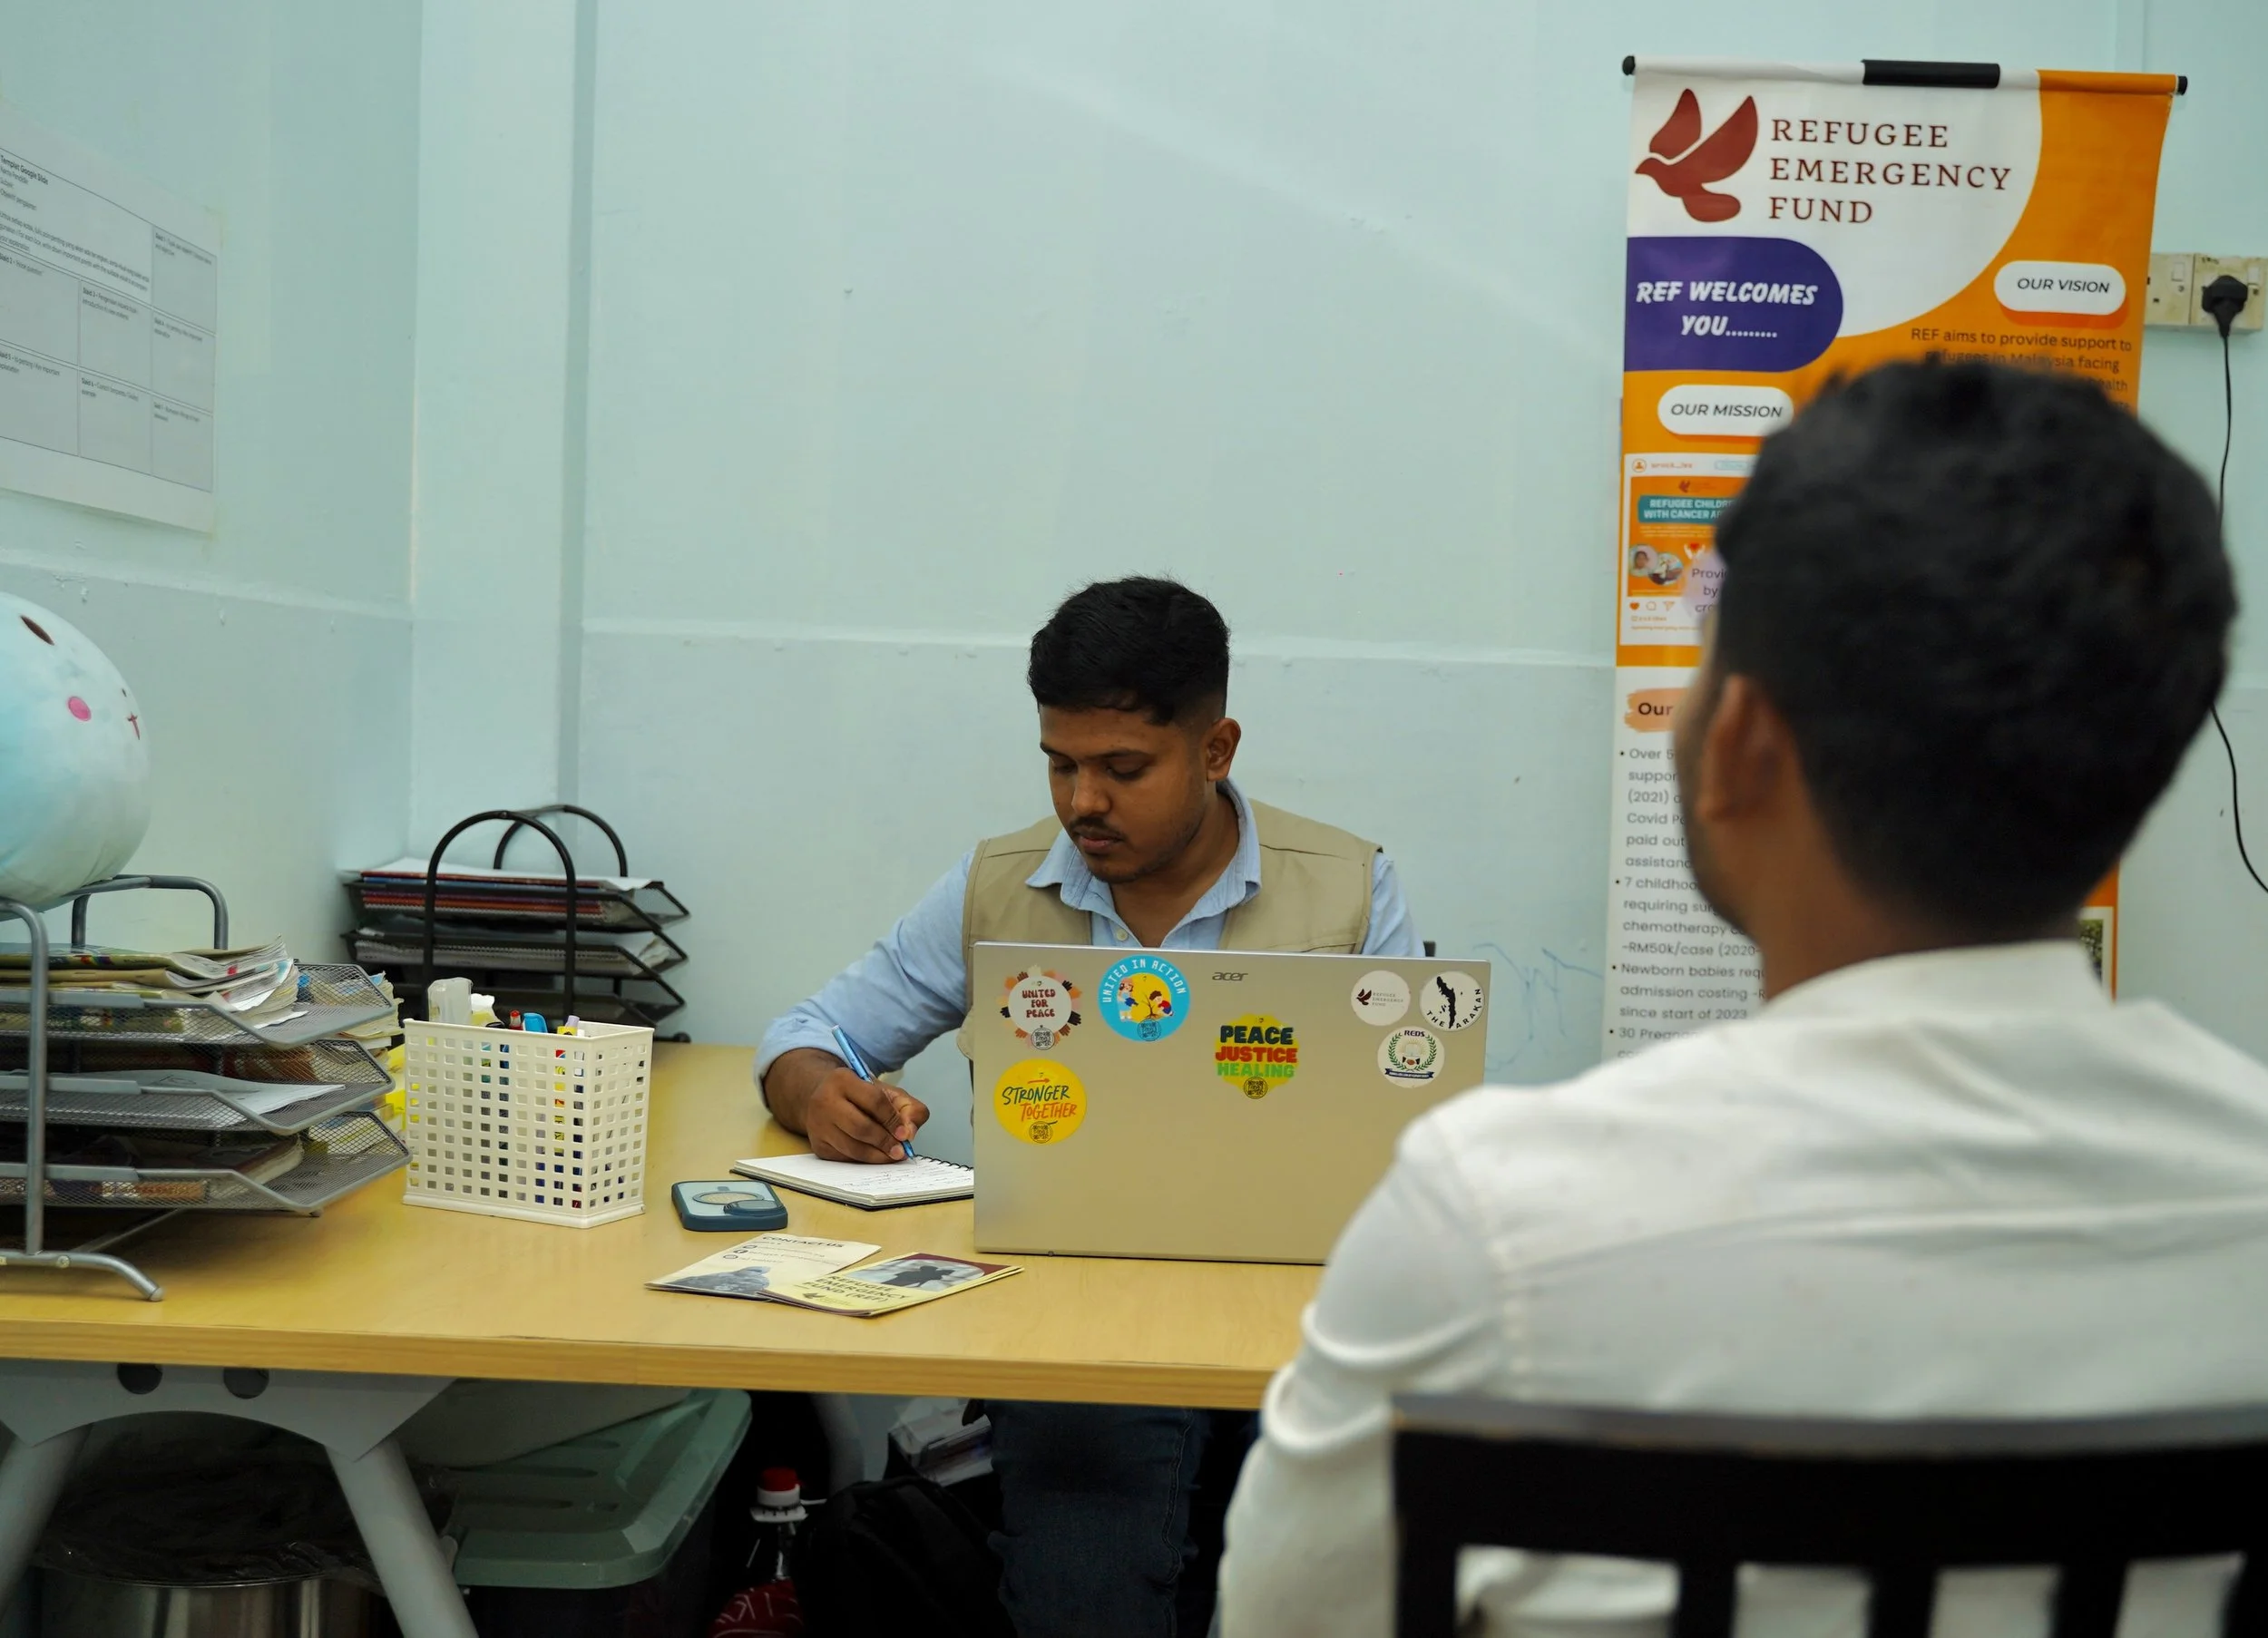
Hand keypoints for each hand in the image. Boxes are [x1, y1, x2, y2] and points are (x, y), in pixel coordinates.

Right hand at [805, 1067, 928, 1163]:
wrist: (826, 1099)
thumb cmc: (860, 1096)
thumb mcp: (886, 1092)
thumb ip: (908, 1107)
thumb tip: (910, 1132)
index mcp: (843, 1079)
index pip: (874, 1101)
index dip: (893, 1120)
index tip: (905, 1134)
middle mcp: (825, 1101)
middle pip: (861, 1127)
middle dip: (885, 1142)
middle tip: (900, 1151)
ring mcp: (818, 1125)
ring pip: (852, 1148)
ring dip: (877, 1156)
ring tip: (892, 1155)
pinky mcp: (818, 1145)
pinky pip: (845, 1158)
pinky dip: (864, 1160)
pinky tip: (875, 1156)